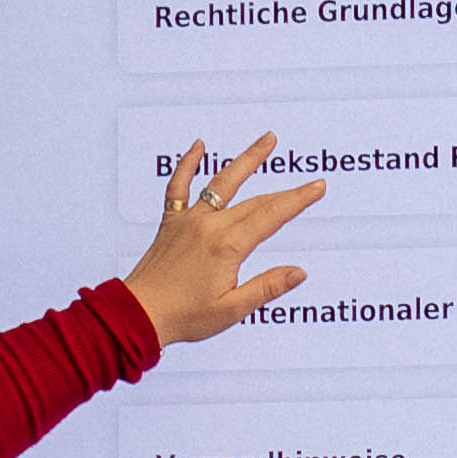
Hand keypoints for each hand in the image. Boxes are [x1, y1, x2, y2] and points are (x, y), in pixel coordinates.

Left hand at [125, 137, 326, 346]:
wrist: (138, 314)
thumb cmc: (185, 316)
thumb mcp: (232, 308)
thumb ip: (267, 287)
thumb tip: (299, 272)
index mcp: (227, 246)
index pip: (272, 216)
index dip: (298, 200)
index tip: (318, 187)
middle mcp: (209, 226)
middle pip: (255, 201)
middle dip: (286, 191)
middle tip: (310, 182)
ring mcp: (189, 220)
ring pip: (222, 182)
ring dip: (246, 160)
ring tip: (266, 140)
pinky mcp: (171, 222)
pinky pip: (178, 186)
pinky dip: (187, 164)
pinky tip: (198, 146)